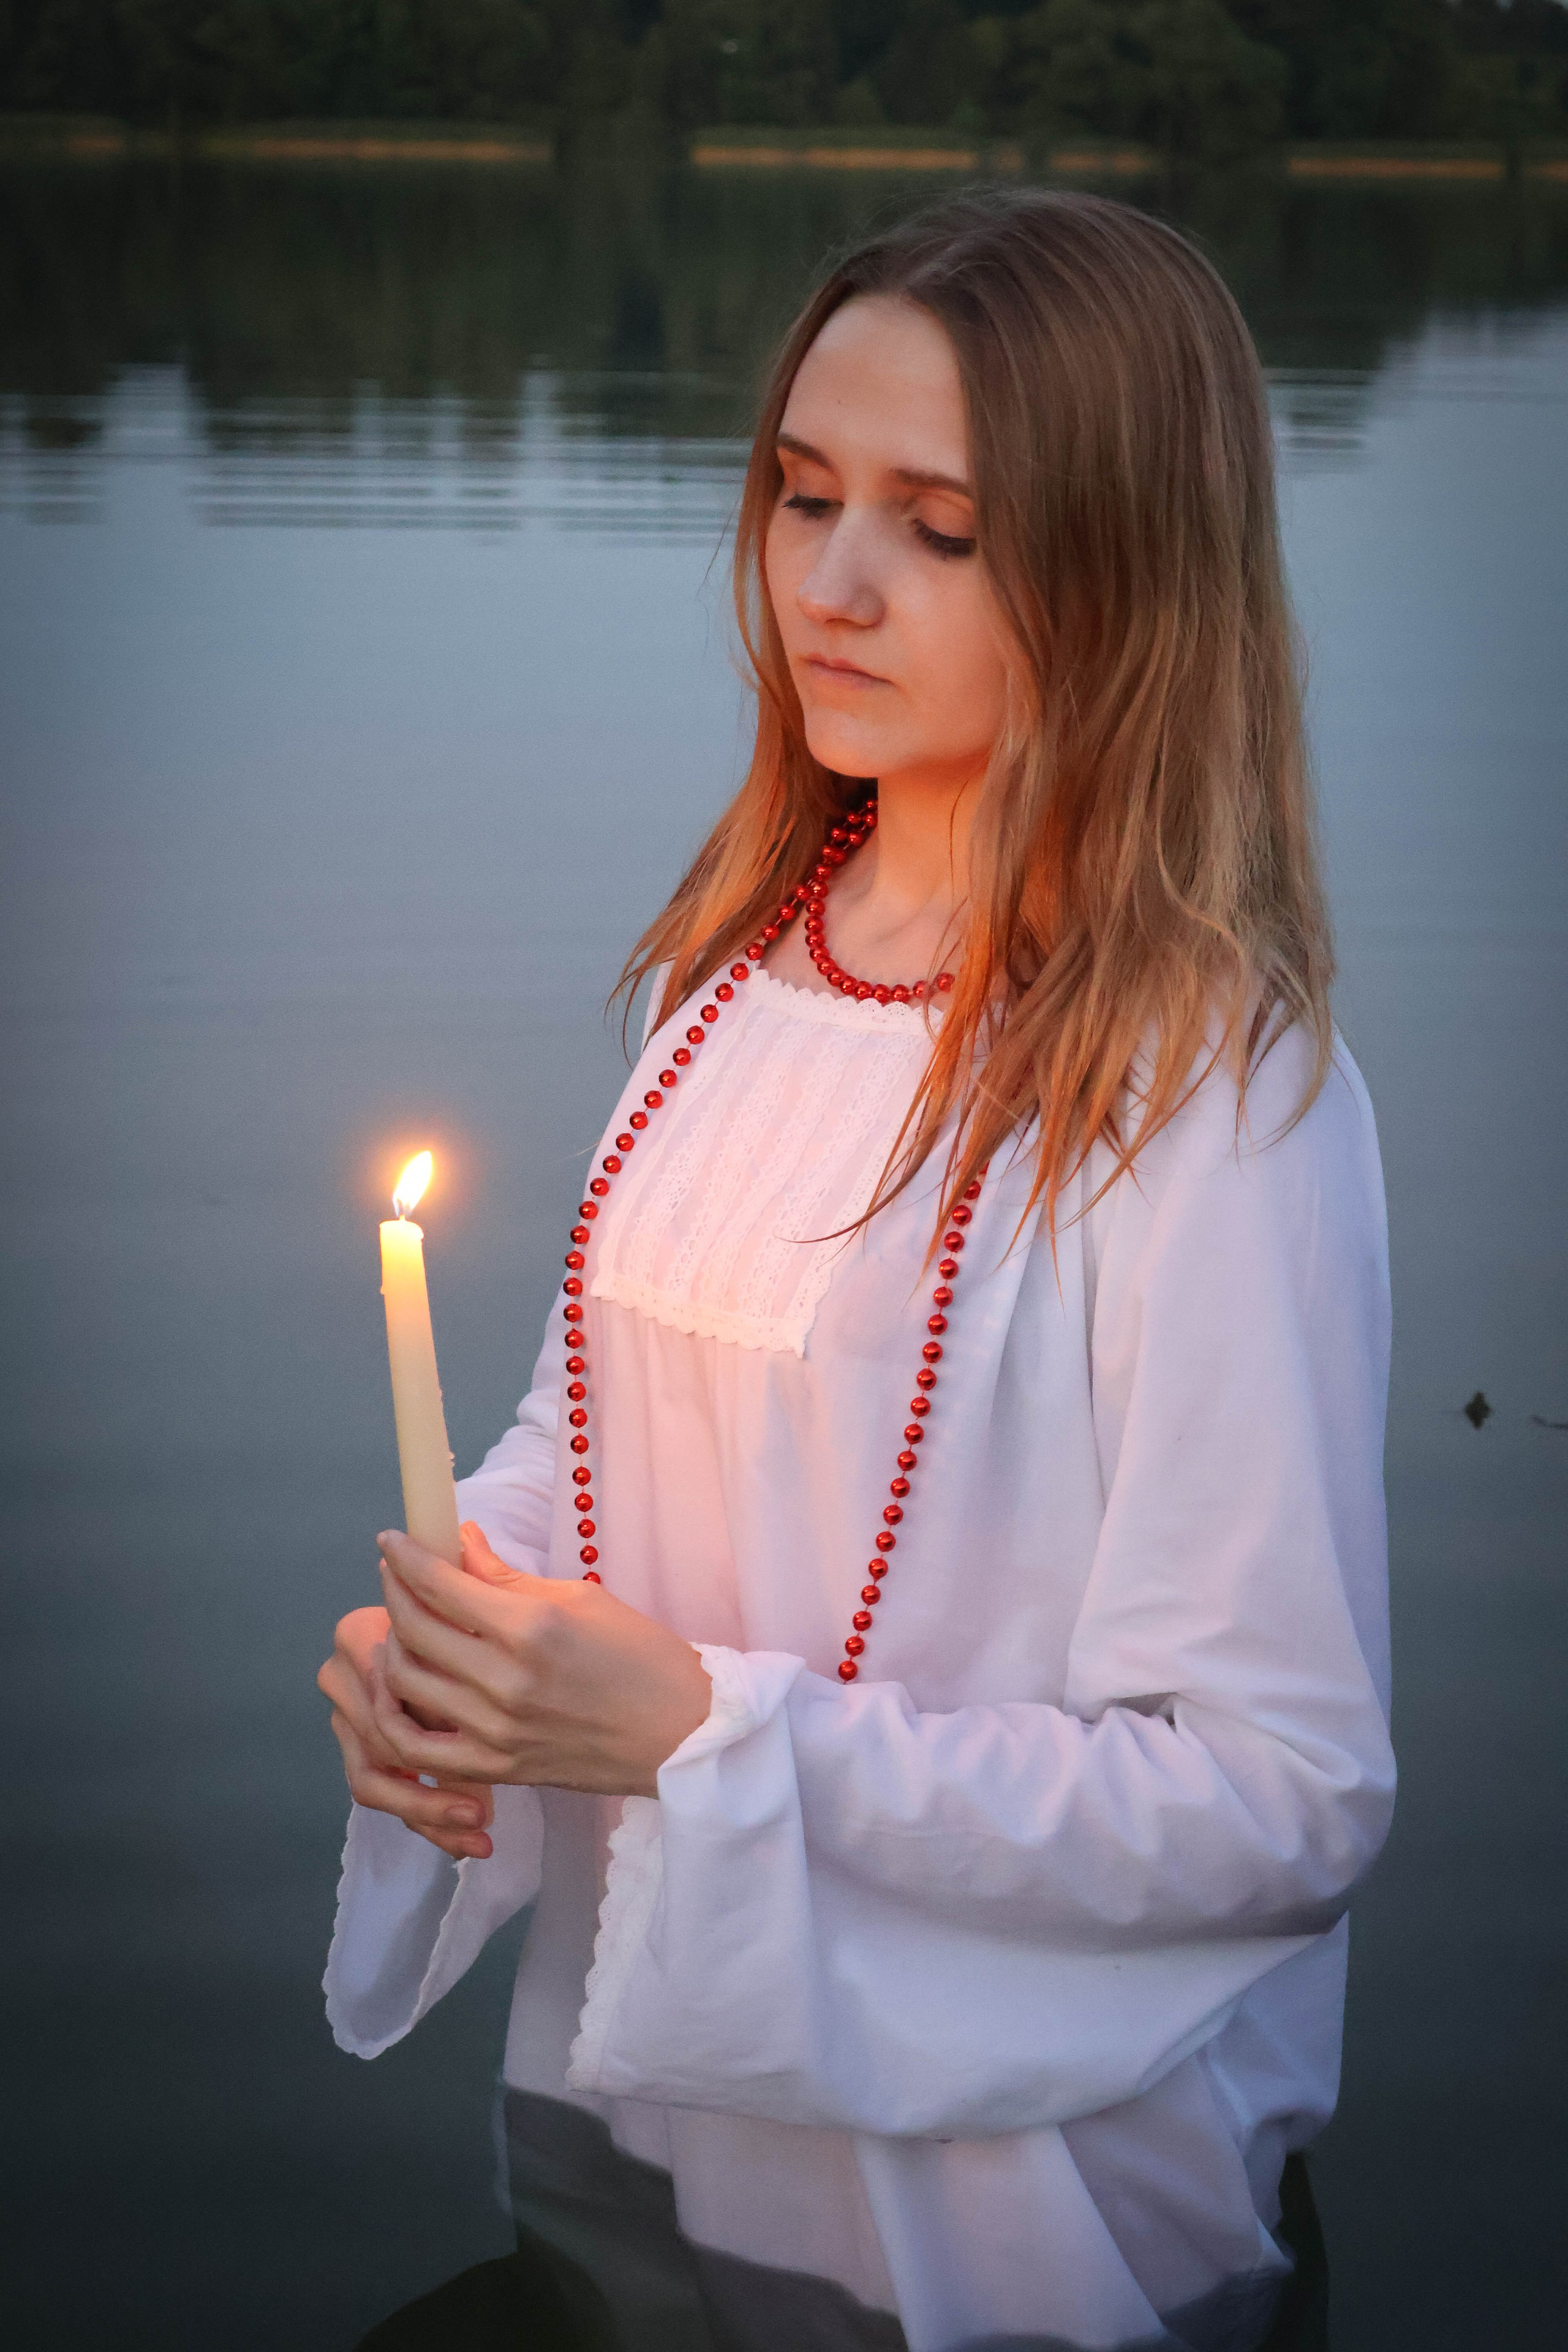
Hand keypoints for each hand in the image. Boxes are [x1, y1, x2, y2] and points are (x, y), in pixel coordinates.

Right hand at [318, 1603, 495, 1859]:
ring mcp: (343, 1714)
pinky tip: (466, 1841)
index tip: (485, 1765)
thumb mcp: (468, 1649)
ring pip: (373, 1781)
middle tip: (482, 1817)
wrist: (460, 1622)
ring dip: (427, 1813)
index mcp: (358, 1638)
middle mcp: (340, 1676)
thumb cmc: (473, 1628)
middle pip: (379, 1749)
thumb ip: (455, 1690)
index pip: (386, 1705)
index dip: (434, 1742)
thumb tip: (465, 1752)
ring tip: (477, 1832)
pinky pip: (382, 1790)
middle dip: (433, 1791)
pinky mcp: (356, 1744)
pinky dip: (424, 1815)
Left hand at [369, 1522, 713, 1798]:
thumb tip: (459, 1543)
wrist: (679, 1731)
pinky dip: (395, 1716)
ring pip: (407, 1683)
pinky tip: (400, 1689)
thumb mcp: (580, 1598)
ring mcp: (495, 1730)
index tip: (391, 1539)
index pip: (440, 1585)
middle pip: (414, 1630)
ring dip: (391, 1646)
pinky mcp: (496, 1768)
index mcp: (531, 1627)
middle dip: (394, 1590)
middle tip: (394, 1572)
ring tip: (400, 1625)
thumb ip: (507, 1577)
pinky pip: (418, 1749)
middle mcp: (505, 1680)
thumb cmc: (640, 1657)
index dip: (405, 1556)